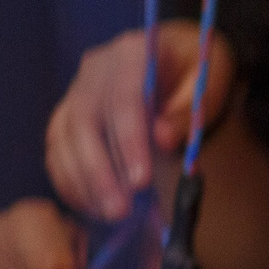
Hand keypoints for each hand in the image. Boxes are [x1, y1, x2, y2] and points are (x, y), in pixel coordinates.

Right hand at [46, 24, 237, 223]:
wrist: (178, 56)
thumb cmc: (199, 71)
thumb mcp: (212, 83)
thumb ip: (189, 110)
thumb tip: (162, 138)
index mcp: (132, 52)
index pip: (124, 98)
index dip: (128, 141)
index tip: (141, 181)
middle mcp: (95, 68)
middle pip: (85, 121)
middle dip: (100, 170)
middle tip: (120, 211)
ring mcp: (77, 90)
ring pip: (64, 137)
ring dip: (82, 180)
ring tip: (108, 215)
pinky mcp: (68, 112)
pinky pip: (57, 148)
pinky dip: (69, 179)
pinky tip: (90, 206)